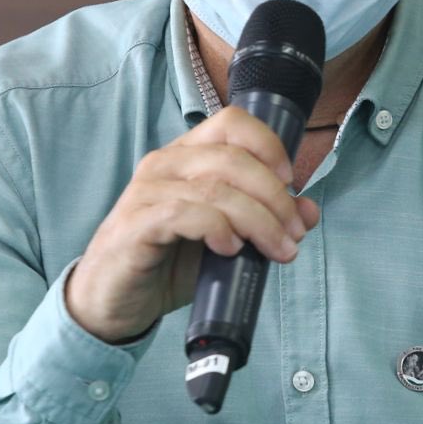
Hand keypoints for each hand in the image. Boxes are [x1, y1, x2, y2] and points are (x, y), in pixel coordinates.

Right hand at [65, 106, 320, 342]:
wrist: (112, 301)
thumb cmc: (168, 262)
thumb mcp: (226, 240)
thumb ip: (264, 221)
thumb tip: (309, 212)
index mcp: (186, 156)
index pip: (232, 123)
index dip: (269, 145)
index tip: (291, 183)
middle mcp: (164, 164)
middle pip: (233, 159)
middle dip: (275, 197)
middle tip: (294, 232)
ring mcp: (147, 193)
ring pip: (216, 189)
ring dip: (258, 220)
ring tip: (278, 249)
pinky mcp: (136, 226)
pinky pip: (185, 214)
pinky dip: (217, 228)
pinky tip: (230, 249)